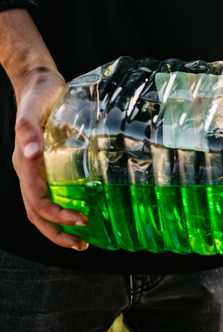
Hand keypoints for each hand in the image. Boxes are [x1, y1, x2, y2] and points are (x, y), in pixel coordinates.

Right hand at [12, 67, 87, 250]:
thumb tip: (30, 152)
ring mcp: (38, 170)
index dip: (56, 215)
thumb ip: (29, 129)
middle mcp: (29, 171)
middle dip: (57, 232)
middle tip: (82, 245)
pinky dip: (64, 210)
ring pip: (42, 208)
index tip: (82, 220)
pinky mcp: (48, 166)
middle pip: (37, 213)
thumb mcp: (35, 107)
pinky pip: (52, 195)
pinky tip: (84, 214)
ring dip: (59, 228)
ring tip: (82, 240)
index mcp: (24, 163)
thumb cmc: (39, 94)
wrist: (39, 83)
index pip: (37, 200)